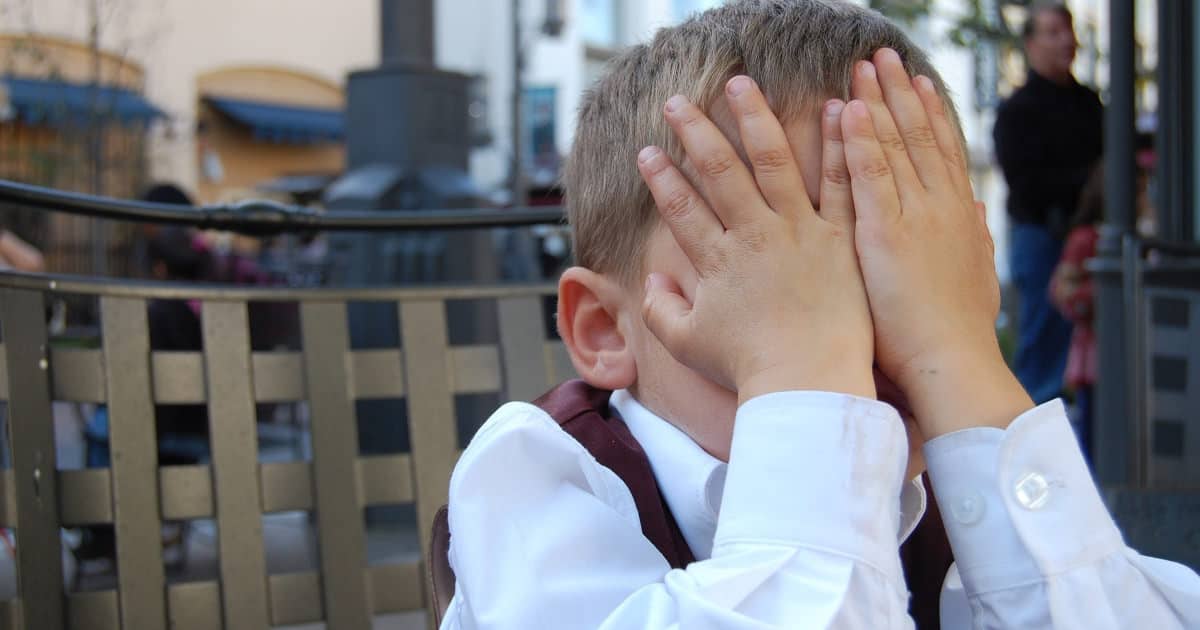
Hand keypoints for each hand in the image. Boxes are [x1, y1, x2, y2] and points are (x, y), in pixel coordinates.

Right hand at [636, 76, 874, 403]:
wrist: (809, 384)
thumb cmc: (749, 369)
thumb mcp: (689, 344)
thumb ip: (662, 310)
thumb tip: (651, 281)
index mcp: (717, 261)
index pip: (681, 207)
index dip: (659, 177)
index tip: (645, 151)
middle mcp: (754, 236)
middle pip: (719, 171)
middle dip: (695, 131)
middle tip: (677, 100)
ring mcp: (800, 232)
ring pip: (774, 161)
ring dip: (755, 118)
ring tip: (742, 84)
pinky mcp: (841, 238)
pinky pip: (840, 183)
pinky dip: (838, 144)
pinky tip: (836, 109)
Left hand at [842, 49, 1031, 435]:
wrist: (951, 364)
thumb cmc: (955, 333)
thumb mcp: (975, 277)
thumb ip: (974, 239)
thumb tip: (979, 210)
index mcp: (959, 217)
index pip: (942, 152)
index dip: (929, 113)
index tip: (917, 80)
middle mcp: (941, 207)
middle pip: (920, 136)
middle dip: (900, 93)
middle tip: (883, 56)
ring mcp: (916, 217)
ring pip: (896, 146)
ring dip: (879, 102)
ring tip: (863, 66)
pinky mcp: (887, 234)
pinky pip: (872, 177)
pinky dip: (863, 140)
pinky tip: (852, 109)